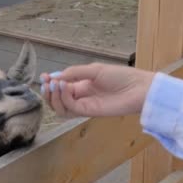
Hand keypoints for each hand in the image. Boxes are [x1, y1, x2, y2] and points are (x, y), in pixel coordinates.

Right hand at [39, 63, 155, 117]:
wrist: (139, 88)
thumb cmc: (121, 76)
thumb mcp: (94, 69)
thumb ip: (74, 73)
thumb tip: (54, 78)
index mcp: (81, 85)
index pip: (60, 87)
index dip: (50, 83)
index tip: (43, 77)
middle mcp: (81, 96)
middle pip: (57, 100)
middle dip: (48, 92)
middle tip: (46, 83)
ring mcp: (85, 105)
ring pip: (61, 107)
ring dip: (54, 97)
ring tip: (55, 85)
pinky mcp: (89, 112)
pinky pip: (71, 108)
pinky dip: (64, 99)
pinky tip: (65, 88)